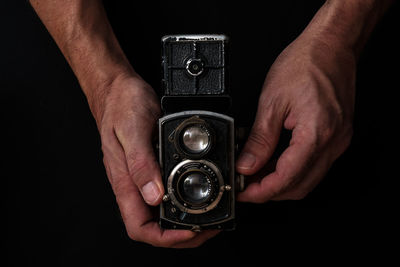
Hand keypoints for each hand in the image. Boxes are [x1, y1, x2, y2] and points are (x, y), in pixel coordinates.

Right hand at [93, 73, 218, 246]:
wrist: (118, 88)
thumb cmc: (121, 104)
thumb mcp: (133, 130)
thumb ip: (141, 164)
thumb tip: (154, 196)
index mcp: (125, 180)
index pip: (139, 227)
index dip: (165, 238)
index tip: (189, 233)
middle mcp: (132, 184)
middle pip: (153, 226)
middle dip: (180, 235)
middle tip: (206, 229)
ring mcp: (140, 177)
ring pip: (159, 213)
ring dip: (182, 221)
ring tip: (205, 218)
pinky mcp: (148, 167)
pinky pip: (163, 193)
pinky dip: (180, 201)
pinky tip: (193, 196)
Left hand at [236, 32, 354, 201]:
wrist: (331, 46)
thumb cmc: (306, 63)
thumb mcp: (272, 101)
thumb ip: (260, 139)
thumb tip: (247, 164)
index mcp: (316, 134)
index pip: (287, 179)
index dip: (262, 192)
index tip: (244, 193)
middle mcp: (333, 142)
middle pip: (300, 186)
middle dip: (270, 192)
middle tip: (247, 186)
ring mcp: (338, 140)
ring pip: (308, 178)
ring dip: (281, 182)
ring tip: (256, 174)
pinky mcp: (337, 136)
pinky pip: (314, 163)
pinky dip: (293, 169)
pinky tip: (274, 162)